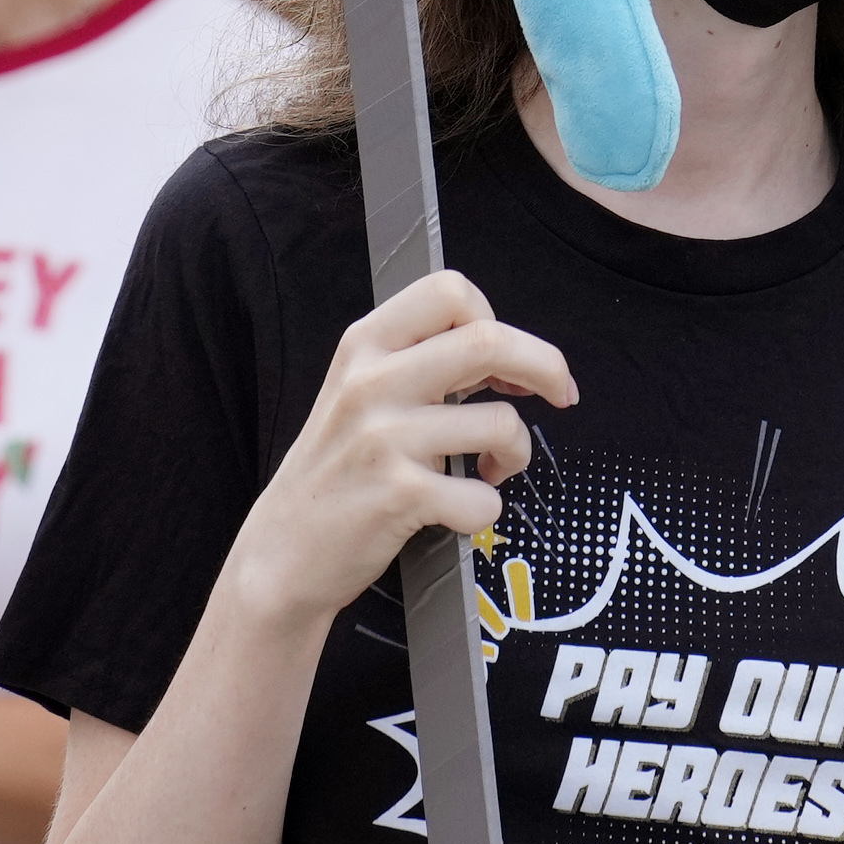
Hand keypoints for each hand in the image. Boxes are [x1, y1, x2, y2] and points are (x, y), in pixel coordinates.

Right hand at [229, 270, 575, 634]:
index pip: (450, 290)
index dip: (496, 318)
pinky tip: (459, 509)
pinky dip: (485, 508)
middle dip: (546, 365)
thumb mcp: (358, 392)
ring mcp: (384, 438)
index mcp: (365, 345)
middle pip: (489, 340)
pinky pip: (484, 496)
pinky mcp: (399, 494)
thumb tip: (509, 355)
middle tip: (562, 393)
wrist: (281, 554)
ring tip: (490, 468)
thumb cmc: (335, 473)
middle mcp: (372, 382)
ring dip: (517, 452)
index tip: (508, 360)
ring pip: (501, 421)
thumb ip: (419, 361)